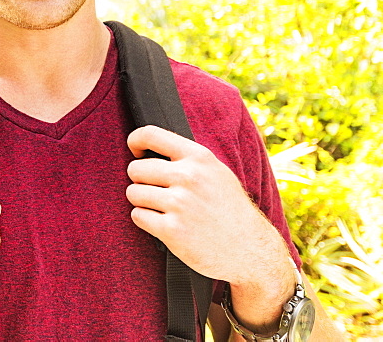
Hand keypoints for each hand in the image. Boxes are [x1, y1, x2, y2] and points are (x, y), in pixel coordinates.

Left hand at [126, 126, 294, 329]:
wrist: (252, 251)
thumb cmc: (230, 210)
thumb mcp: (217, 173)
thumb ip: (187, 159)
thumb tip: (149, 147)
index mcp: (199, 157)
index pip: (150, 134)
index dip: (135, 142)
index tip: (137, 153)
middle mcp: (189, 177)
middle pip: (135, 169)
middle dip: (141, 181)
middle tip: (156, 192)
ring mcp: (180, 203)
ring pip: (133, 193)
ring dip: (142, 202)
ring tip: (162, 209)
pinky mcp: (172, 230)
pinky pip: (137, 216)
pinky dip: (145, 220)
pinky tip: (164, 224)